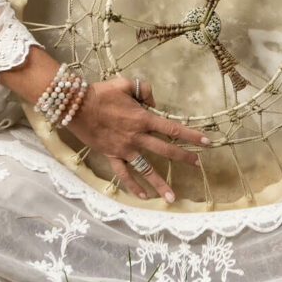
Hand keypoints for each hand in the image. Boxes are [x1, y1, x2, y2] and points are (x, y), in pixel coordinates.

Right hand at [66, 75, 209, 202]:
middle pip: (165, 150)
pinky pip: (124, 174)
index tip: (206, 142)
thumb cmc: (101, 93)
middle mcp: (137, 136)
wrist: (76, 106)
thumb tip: (154, 103)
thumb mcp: (125, 84)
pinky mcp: (112, 155)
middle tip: (197, 165)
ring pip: (146, 169)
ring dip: (160, 183)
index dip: (190, 135)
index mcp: (143, 118)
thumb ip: (144, 90)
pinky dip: (133, 186)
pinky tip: (143, 197)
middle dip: (184, 158)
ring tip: (172, 198)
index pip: (172, 128)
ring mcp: (125, 149)